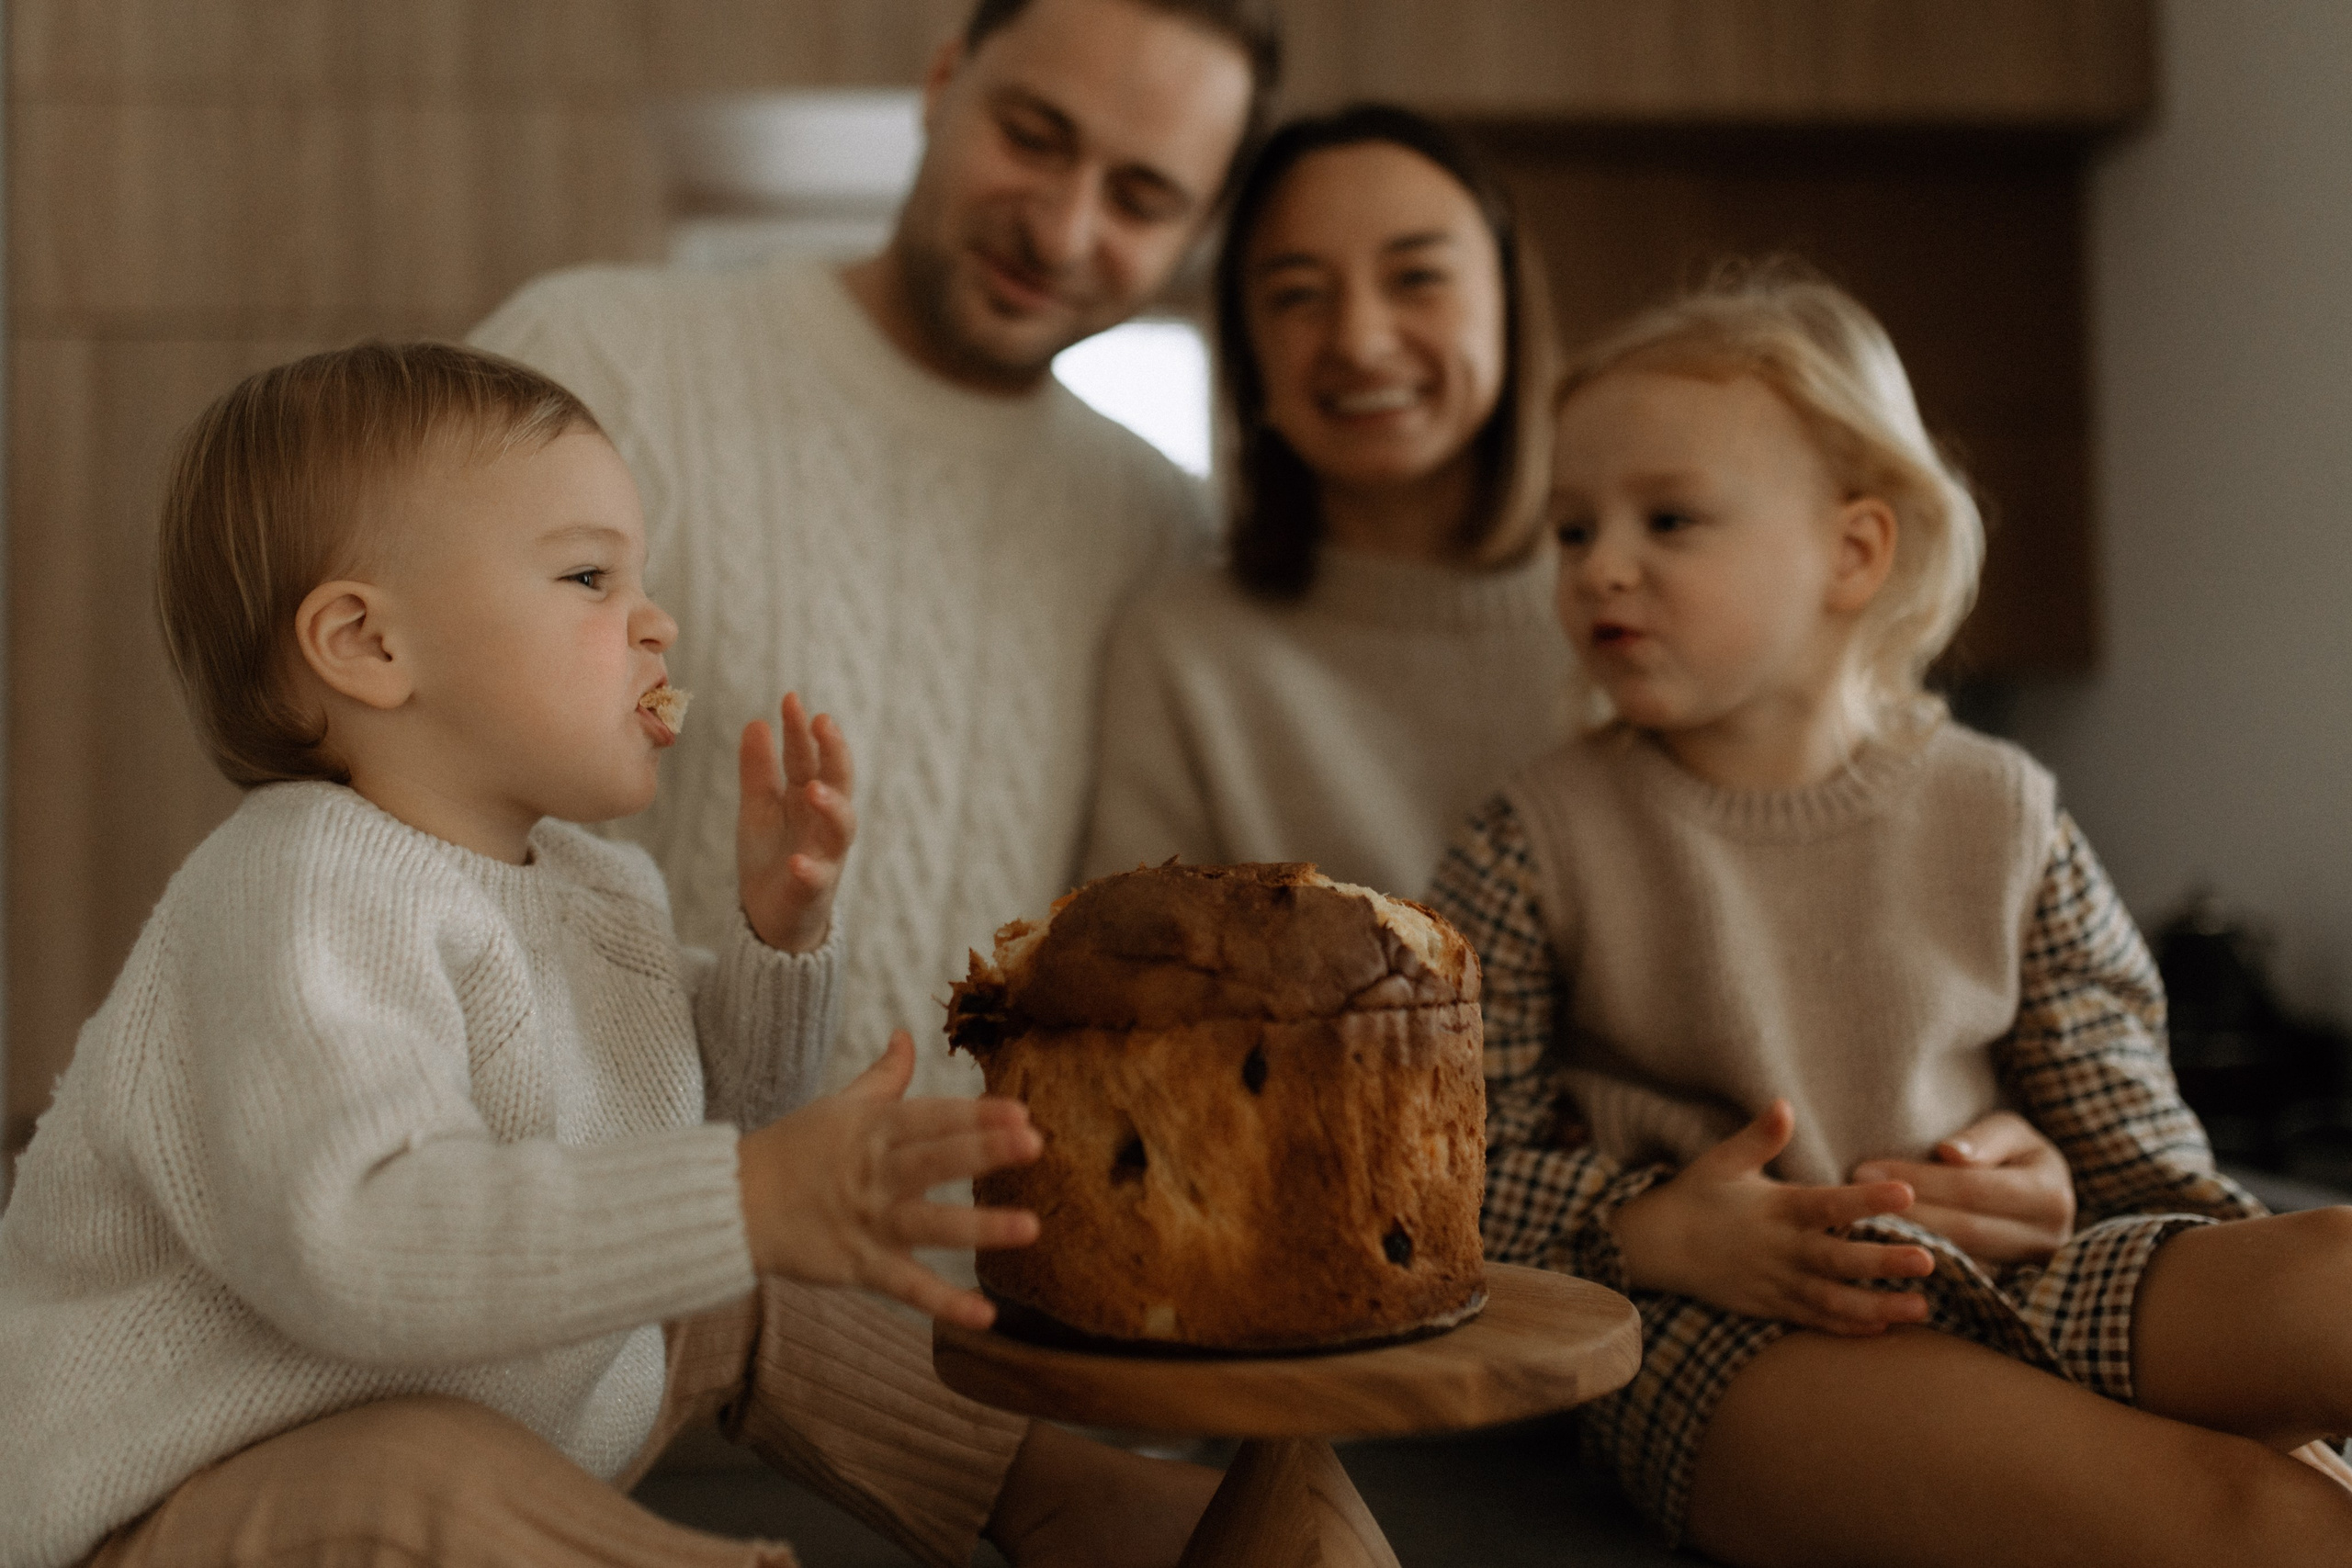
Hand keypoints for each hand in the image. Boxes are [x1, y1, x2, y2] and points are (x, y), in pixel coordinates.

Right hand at [735, 1031, 1042, 1327]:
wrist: (733, 1202)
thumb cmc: (793, 1149)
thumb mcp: (839, 1106)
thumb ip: (883, 1077)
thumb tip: (907, 1036)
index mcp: (873, 1130)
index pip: (932, 1118)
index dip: (976, 1114)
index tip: (1021, 1112)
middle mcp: (875, 1173)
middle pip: (934, 1160)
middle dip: (984, 1151)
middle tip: (1034, 1144)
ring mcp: (868, 1221)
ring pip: (929, 1224)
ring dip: (979, 1227)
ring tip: (1030, 1228)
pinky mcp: (859, 1265)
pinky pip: (906, 1286)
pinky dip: (944, 1303)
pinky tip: (984, 1315)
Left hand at [738, 691, 853, 952]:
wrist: (771, 916)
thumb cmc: (772, 855)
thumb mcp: (758, 807)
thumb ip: (759, 769)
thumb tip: (757, 721)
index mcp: (809, 796)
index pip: (808, 756)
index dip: (801, 730)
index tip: (790, 698)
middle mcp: (824, 821)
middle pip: (839, 781)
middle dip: (835, 752)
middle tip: (823, 722)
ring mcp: (825, 854)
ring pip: (841, 827)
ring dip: (832, 806)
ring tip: (812, 789)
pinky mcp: (814, 889)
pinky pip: (817, 878)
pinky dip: (810, 869)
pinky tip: (796, 861)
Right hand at [1608, 1100, 1935, 1335]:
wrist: (1656, 1246)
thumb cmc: (1696, 1196)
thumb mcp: (1723, 1160)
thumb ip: (1760, 1137)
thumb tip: (1784, 1104)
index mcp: (1773, 1209)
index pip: (1826, 1204)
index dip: (1866, 1199)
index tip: (1906, 1192)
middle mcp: (1778, 1249)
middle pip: (1837, 1260)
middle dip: (1883, 1263)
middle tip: (1928, 1262)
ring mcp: (1774, 1282)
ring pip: (1832, 1300)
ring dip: (1877, 1305)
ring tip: (1922, 1308)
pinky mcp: (1769, 1306)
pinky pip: (1813, 1321)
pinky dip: (1847, 1326)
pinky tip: (1883, 1326)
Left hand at [1852, 1110, 2075, 1265]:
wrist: (2043, 1197)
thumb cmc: (2014, 1155)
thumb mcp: (2009, 1133)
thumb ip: (1983, 1139)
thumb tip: (1951, 1153)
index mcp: (2048, 1194)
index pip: (1971, 1188)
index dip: (1918, 1181)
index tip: (1865, 1170)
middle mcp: (2047, 1239)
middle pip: (1963, 1231)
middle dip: (1904, 1216)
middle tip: (1851, 1203)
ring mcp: (2029, 1272)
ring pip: (1959, 1263)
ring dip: (1906, 1248)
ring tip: (1857, 1230)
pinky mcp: (2008, 1291)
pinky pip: (1960, 1285)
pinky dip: (1919, 1271)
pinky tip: (1881, 1257)